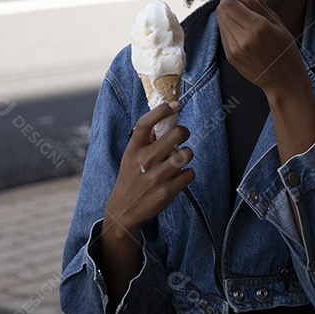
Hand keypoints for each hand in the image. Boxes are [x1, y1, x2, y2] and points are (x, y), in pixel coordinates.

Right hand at [103, 101, 194, 236]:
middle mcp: (145, 160)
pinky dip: (187, 173)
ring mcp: (157, 176)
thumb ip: (146, 138)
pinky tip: (177, 176)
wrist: (124, 209)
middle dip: (183, 133)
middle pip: (177, 134)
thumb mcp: (131, 155)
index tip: (174, 104)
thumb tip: (164, 117)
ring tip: (178, 158)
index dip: (161, 110)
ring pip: (187, 153)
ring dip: (186, 154)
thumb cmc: (131, 176)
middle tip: (181, 136)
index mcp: (134, 148)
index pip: (145, 123)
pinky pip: (190, 173)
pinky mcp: (168, 191)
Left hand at [216, 0, 304, 94]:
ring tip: (243, 15)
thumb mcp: (277, 23)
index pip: (228, 3)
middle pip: (221, 11)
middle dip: (227, 0)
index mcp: (257, 28)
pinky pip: (223, 34)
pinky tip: (242, 29)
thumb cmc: (285, 51)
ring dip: (227, 13)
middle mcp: (242, 39)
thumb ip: (256, 4)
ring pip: (220, 22)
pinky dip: (229, 26)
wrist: (283, 81)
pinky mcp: (230, 57)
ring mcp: (234, 50)